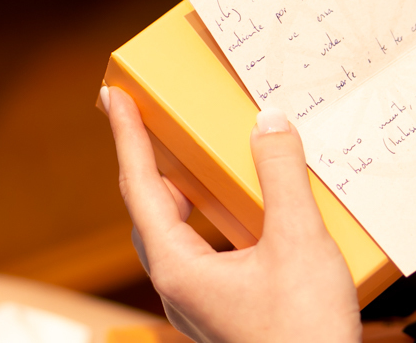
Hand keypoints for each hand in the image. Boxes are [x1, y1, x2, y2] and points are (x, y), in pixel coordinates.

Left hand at [103, 87, 360, 342]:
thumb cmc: (302, 331)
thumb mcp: (298, 242)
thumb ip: (281, 177)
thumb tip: (269, 123)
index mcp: (178, 267)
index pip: (140, 186)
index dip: (127, 136)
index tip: (112, 96)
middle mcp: (178, 286)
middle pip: (149, 210)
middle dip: (147, 161)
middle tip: (144, 120)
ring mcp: (199, 302)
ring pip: (175, 234)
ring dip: (179, 192)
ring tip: (189, 158)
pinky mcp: (223, 310)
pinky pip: (203, 252)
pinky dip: (209, 220)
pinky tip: (242, 212)